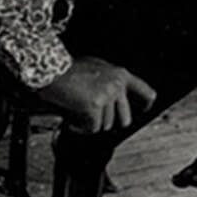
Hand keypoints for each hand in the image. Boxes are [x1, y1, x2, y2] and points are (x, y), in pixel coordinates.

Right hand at [36, 56, 156, 132]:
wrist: (50, 69)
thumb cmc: (69, 69)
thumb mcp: (97, 68)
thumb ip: (110, 82)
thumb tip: (115, 100)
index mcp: (121, 74)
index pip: (146, 92)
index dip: (146, 105)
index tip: (144, 111)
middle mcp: (117, 85)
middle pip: (125, 119)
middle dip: (108, 122)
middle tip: (93, 116)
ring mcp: (107, 95)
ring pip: (105, 125)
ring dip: (90, 123)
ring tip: (76, 110)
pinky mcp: (95, 106)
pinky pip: (92, 128)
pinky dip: (79, 127)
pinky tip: (70, 117)